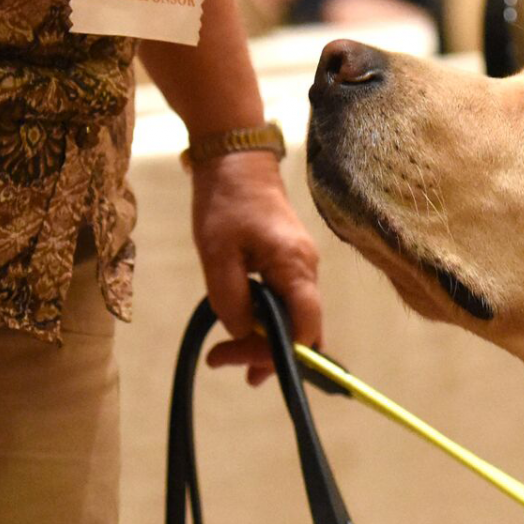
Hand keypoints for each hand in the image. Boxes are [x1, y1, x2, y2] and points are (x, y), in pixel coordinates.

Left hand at [190, 150, 321, 384]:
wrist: (236, 159)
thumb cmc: (225, 202)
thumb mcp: (216, 254)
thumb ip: (231, 299)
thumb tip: (243, 333)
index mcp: (295, 267)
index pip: (306, 328)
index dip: (283, 355)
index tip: (245, 364)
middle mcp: (307, 271)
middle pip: (302, 330)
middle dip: (266, 353)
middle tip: (221, 361)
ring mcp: (302, 267)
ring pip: (294, 318)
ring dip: (263, 341)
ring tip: (225, 356)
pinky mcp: (290, 263)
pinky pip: (287, 303)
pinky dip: (266, 322)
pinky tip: (241, 330)